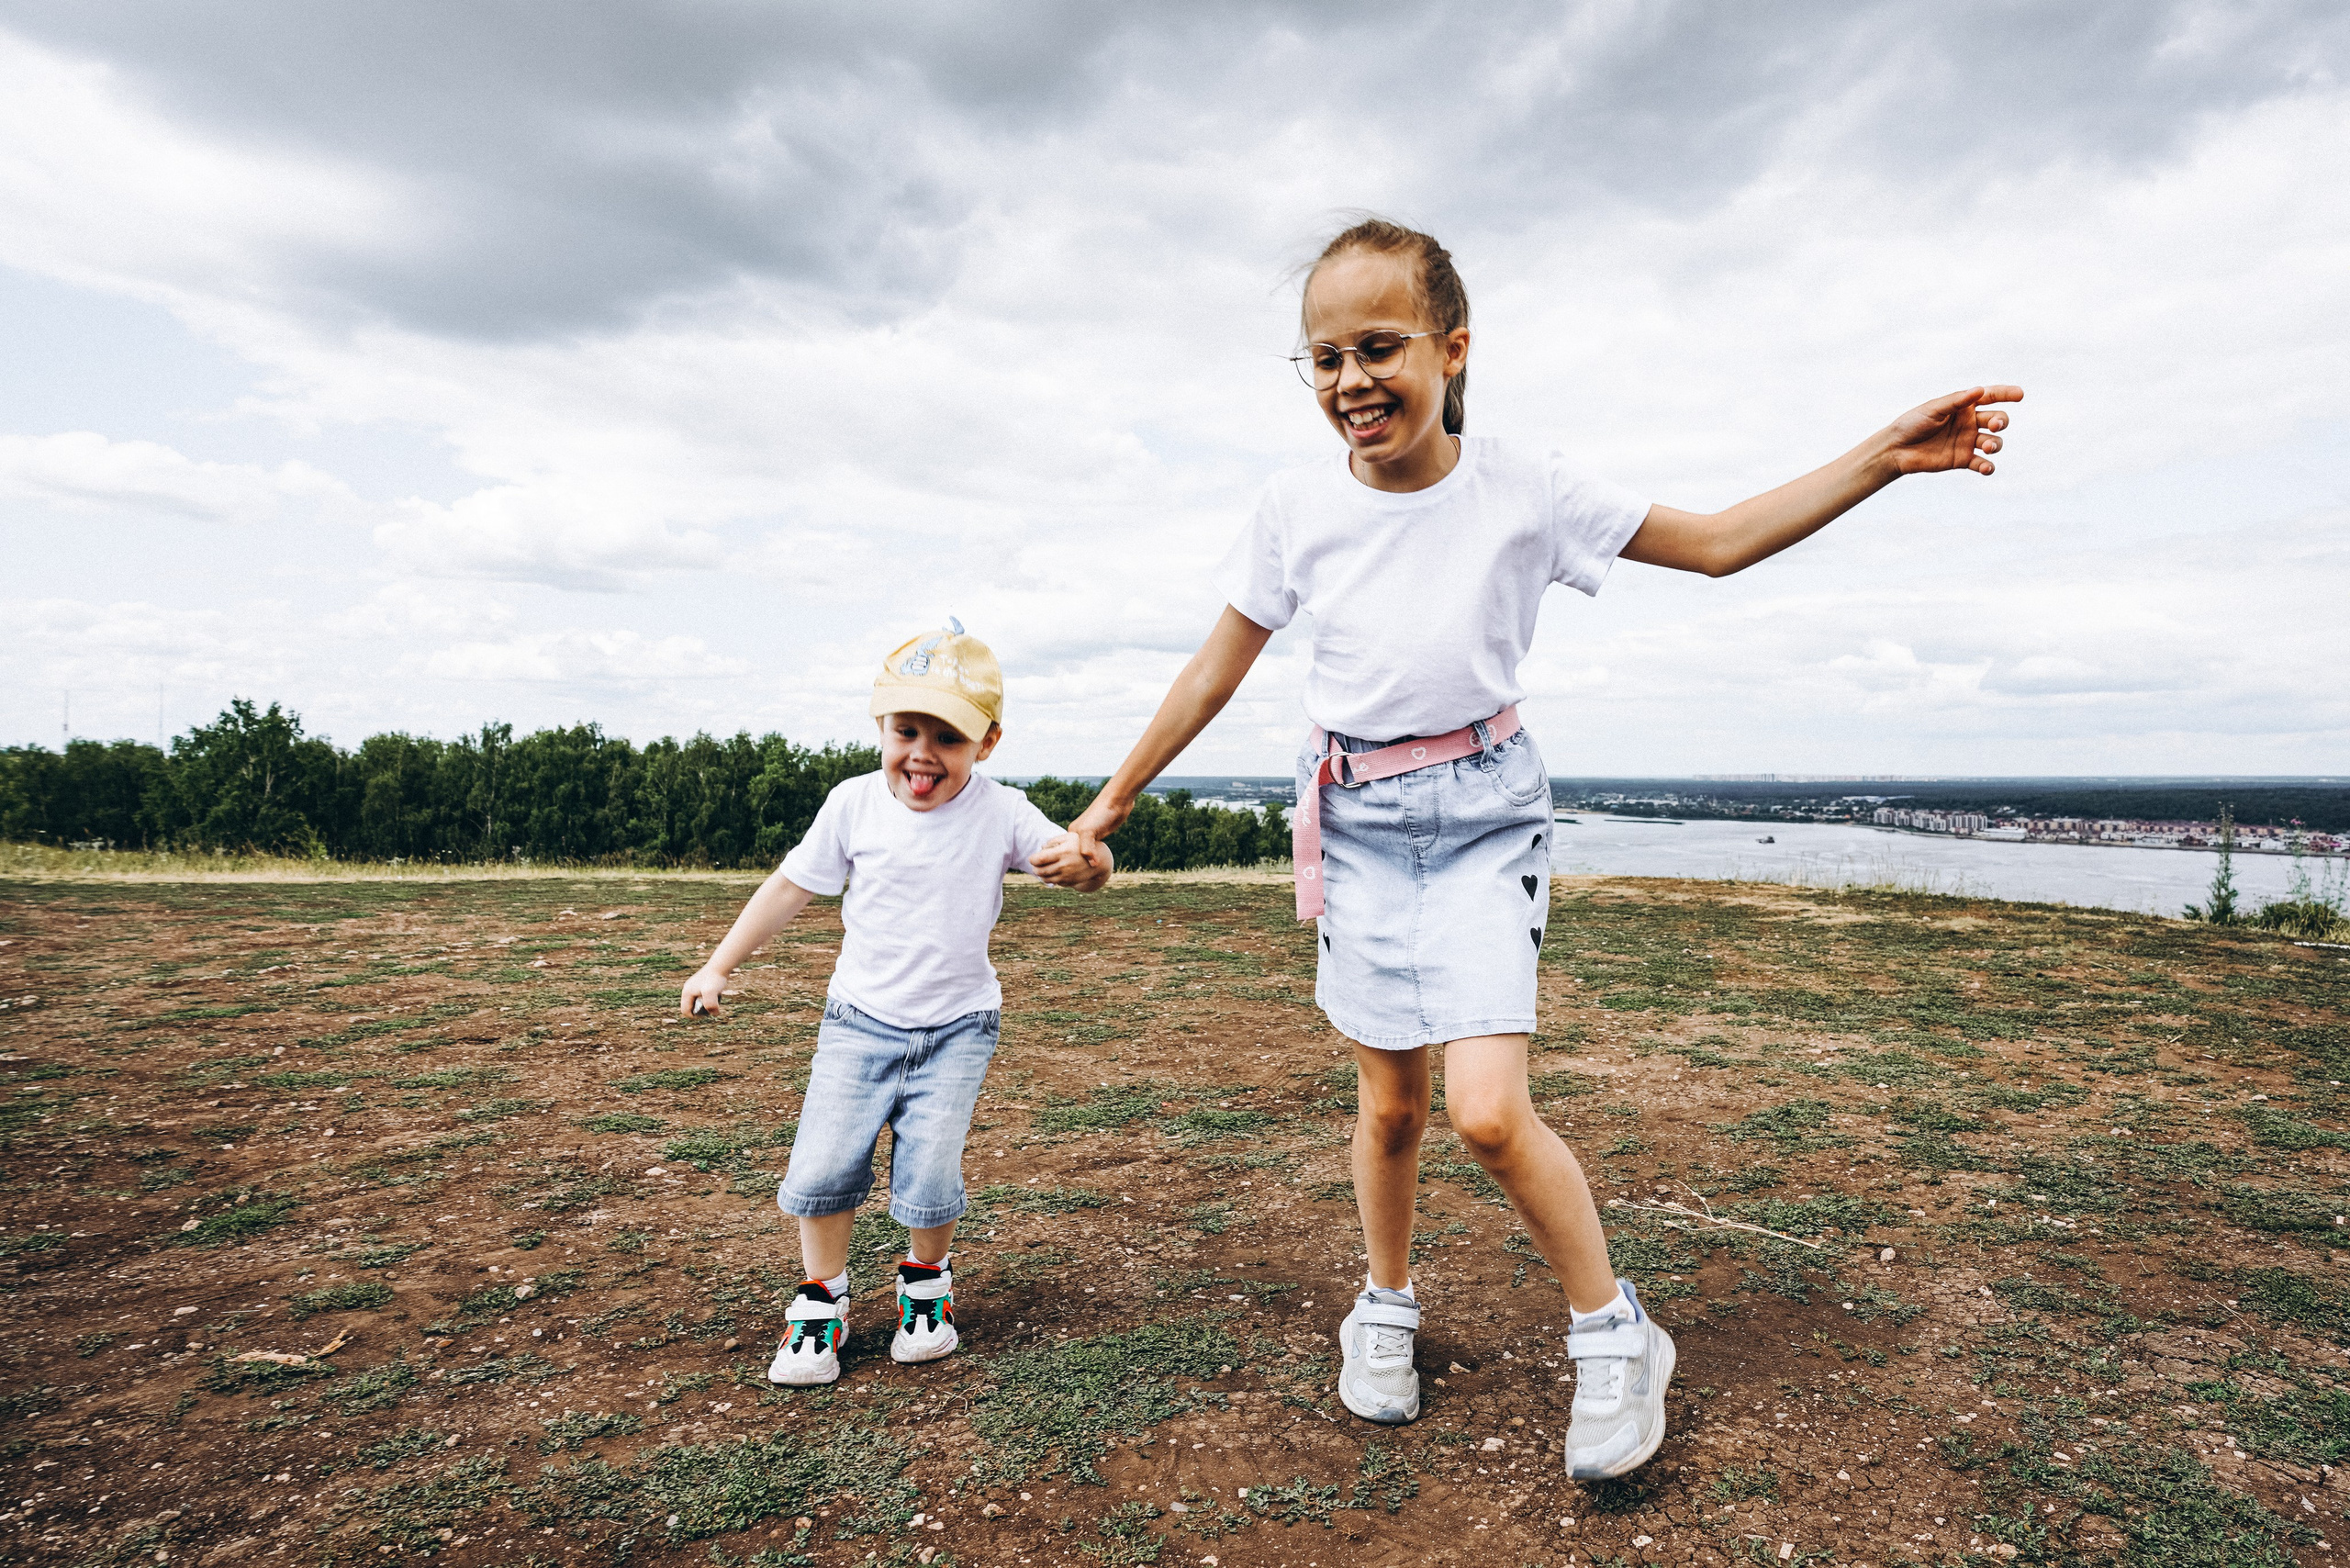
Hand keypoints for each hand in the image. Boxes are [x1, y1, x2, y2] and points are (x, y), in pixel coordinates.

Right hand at [679, 966, 728, 1017]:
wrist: (721, 965)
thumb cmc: (715, 979)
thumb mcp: (711, 993)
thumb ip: (710, 1005)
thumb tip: (714, 1014)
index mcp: (686, 993)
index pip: (685, 1011)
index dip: (695, 1016)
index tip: (706, 1014)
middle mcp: (688, 989)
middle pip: (691, 1007)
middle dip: (701, 1010)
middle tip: (712, 1006)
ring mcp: (693, 985)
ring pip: (697, 1001)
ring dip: (706, 1003)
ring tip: (715, 998)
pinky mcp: (701, 983)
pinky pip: (702, 995)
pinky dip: (709, 997)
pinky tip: (717, 993)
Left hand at [1030, 830, 1113, 891]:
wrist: (1099, 860)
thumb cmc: (1081, 845)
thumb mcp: (1069, 837)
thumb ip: (1054, 841)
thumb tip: (1041, 848)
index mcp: (1062, 852)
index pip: (1040, 859)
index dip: (1033, 860)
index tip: (1032, 858)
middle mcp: (1064, 865)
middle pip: (1041, 871)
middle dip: (1035, 869)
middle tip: (1035, 866)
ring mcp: (1067, 875)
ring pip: (1047, 879)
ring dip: (1041, 875)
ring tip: (1041, 870)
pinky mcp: (1070, 882)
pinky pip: (1055, 883)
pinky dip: (1051, 879)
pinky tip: (1052, 873)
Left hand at [1881, 385, 2022, 476]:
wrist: (1896, 449)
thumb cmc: (1912, 423)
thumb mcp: (1933, 409)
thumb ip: (1956, 401)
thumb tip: (1979, 390)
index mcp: (1964, 405)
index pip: (1991, 396)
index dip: (2006, 394)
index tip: (2020, 395)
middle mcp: (1970, 422)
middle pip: (1998, 419)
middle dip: (2001, 421)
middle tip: (1994, 425)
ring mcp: (1968, 441)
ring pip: (1994, 441)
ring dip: (1995, 444)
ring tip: (1985, 446)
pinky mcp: (1963, 460)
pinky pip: (1982, 463)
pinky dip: (1988, 466)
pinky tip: (1987, 468)